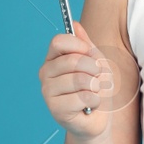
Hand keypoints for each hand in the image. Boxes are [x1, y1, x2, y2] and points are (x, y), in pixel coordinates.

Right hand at [39, 19, 119, 139]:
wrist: (98, 119)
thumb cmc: (95, 89)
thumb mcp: (95, 62)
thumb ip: (85, 44)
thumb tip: (75, 24)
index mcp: (52, 59)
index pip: (59, 41)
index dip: (80, 46)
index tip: (92, 55)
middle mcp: (45, 74)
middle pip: (73, 60)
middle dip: (95, 69)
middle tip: (97, 78)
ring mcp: (48, 92)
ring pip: (80, 79)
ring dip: (96, 86)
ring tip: (93, 93)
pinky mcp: (55, 110)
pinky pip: (84, 97)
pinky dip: (95, 101)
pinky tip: (90, 106)